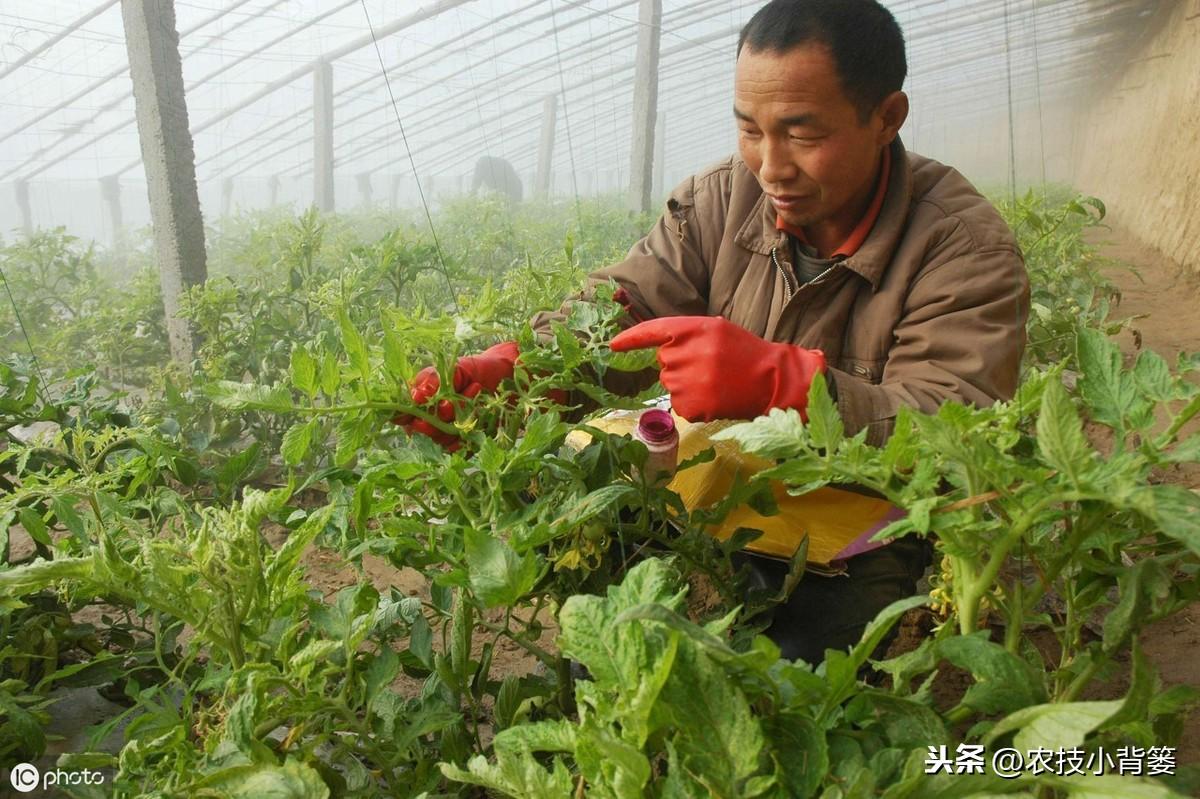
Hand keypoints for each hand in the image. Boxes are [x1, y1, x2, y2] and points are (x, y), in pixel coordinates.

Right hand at [395, 341, 519, 447]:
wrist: (506, 376)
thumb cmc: (475, 370)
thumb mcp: (453, 368)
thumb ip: (433, 380)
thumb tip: (415, 396)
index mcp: (420, 401)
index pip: (400, 415)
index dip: (404, 414)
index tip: (418, 404)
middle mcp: (430, 420)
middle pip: (421, 429)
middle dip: (436, 416)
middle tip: (450, 400)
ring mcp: (448, 434)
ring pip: (441, 438)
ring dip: (458, 416)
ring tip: (474, 391)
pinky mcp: (466, 444)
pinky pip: (460, 447)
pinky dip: (470, 429)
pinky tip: (480, 408)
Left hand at [609, 316, 825, 421]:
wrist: (772, 379)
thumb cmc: (743, 352)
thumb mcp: (716, 330)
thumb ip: (686, 334)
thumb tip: (659, 349)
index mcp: (694, 328)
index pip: (654, 331)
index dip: (631, 339)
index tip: (613, 346)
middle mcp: (686, 353)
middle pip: (664, 362)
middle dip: (681, 364)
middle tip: (711, 365)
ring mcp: (688, 381)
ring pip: (671, 383)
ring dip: (688, 384)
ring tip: (716, 381)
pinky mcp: (691, 405)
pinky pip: (680, 403)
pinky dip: (694, 403)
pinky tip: (715, 396)